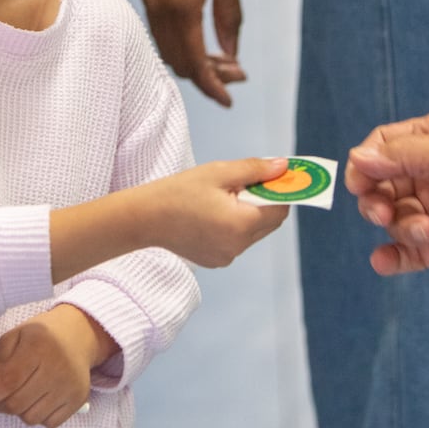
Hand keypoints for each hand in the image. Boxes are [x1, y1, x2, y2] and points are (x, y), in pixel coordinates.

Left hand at [0, 305, 111, 427]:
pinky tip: (36, 399)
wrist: (78, 335)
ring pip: (31, 417)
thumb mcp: (16, 336)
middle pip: (17, 403)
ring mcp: (70, 386)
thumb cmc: (41, 336)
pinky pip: (49, 423)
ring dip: (18, 411)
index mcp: (39, 346)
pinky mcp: (79, 400)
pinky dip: (38, 416)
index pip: (8, 380)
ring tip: (18, 395)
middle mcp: (58, 368)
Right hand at [142, 0, 245, 106]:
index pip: (194, 64)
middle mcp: (159, 10)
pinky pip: (161, 33)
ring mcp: (150, 1)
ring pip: (167, 49)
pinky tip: (201, 40)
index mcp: (180, 9)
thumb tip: (230, 56)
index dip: (212, 87)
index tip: (230, 101)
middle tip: (237, 75)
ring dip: (193, 61)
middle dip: (207, 76)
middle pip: (178, 62)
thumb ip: (229, 19)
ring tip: (223, 60)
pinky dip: (180, 45)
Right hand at [147, 157, 288, 266]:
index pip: (280, 209)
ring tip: (222, 197)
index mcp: (241, 224)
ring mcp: (227, 257)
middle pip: (269, 222)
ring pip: (254, 232)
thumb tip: (283, 167)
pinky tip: (212, 213)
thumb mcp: (219, 172)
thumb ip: (255, 170)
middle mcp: (238, 246)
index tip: (275, 176)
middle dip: (265, 200)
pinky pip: (237, 241)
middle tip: (246, 182)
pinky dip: (234, 226)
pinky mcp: (216, 261)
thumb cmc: (178, 191)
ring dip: (249, 213)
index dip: (282, 190)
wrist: (144, 218)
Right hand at [345, 109, 428, 278]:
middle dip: (377, 199)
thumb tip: (356, 158)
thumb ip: (399, 156)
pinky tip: (382, 262)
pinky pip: (412, 252)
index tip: (358, 183)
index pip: (385, 146)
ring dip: (401, 227)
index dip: (366, 163)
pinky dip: (394, 257)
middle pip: (384, 184)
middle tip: (381, 212)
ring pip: (397, 218)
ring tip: (427, 233)